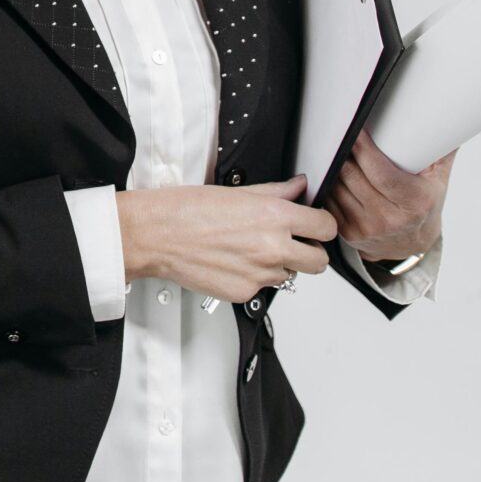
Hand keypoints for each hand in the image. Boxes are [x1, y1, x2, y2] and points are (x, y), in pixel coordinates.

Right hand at [119, 175, 338, 303]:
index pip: (326, 227)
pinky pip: (262, 289)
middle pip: (319, 261)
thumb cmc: (185, 210)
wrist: (155, 235)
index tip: (315, 226)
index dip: (322, 226)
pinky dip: (253, 278)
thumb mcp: (235, 191)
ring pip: (290, 276)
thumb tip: (298, 188)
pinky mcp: (244, 293)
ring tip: (251, 251)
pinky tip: (232, 262)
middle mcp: (273, 247)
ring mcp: (260, 274)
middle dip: (310, 252)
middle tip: (293, 243)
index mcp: (274, 217)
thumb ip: (275, 192)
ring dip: (279, 265)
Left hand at [321, 127, 453, 261]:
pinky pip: (329, 200)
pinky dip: (329, 184)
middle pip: (352, 175)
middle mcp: (390, 219)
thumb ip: (440, 149)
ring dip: (333, 166)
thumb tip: (445, 116)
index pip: (380, 172)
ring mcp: (367, 228)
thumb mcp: (438, 178)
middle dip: (344, 151)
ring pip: (336, 186)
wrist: (412, 243)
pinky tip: (333, 173)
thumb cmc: (425, 204)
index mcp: (415, 202)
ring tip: (336, 151)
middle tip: (341, 133)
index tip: (355, 129)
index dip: (363, 148)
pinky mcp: (349, 233)